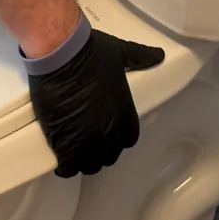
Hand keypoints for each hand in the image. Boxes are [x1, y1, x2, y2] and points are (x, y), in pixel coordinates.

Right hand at [28, 27, 164, 176]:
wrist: (62, 54)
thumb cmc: (89, 52)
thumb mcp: (121, 53)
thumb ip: (139, 57)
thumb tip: (157, 55)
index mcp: (126, 115)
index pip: (128, 140)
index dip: (116, 138)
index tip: (106, 133)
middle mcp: (109, 133)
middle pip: (107, 156)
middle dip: (98, 151)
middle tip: (87, 142)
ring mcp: (87, 141)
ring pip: (88, 165)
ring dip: (81, 160)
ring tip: (72, 153)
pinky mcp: (64, 143)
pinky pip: (68, 167)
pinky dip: (64, 166)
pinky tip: (61, 162)